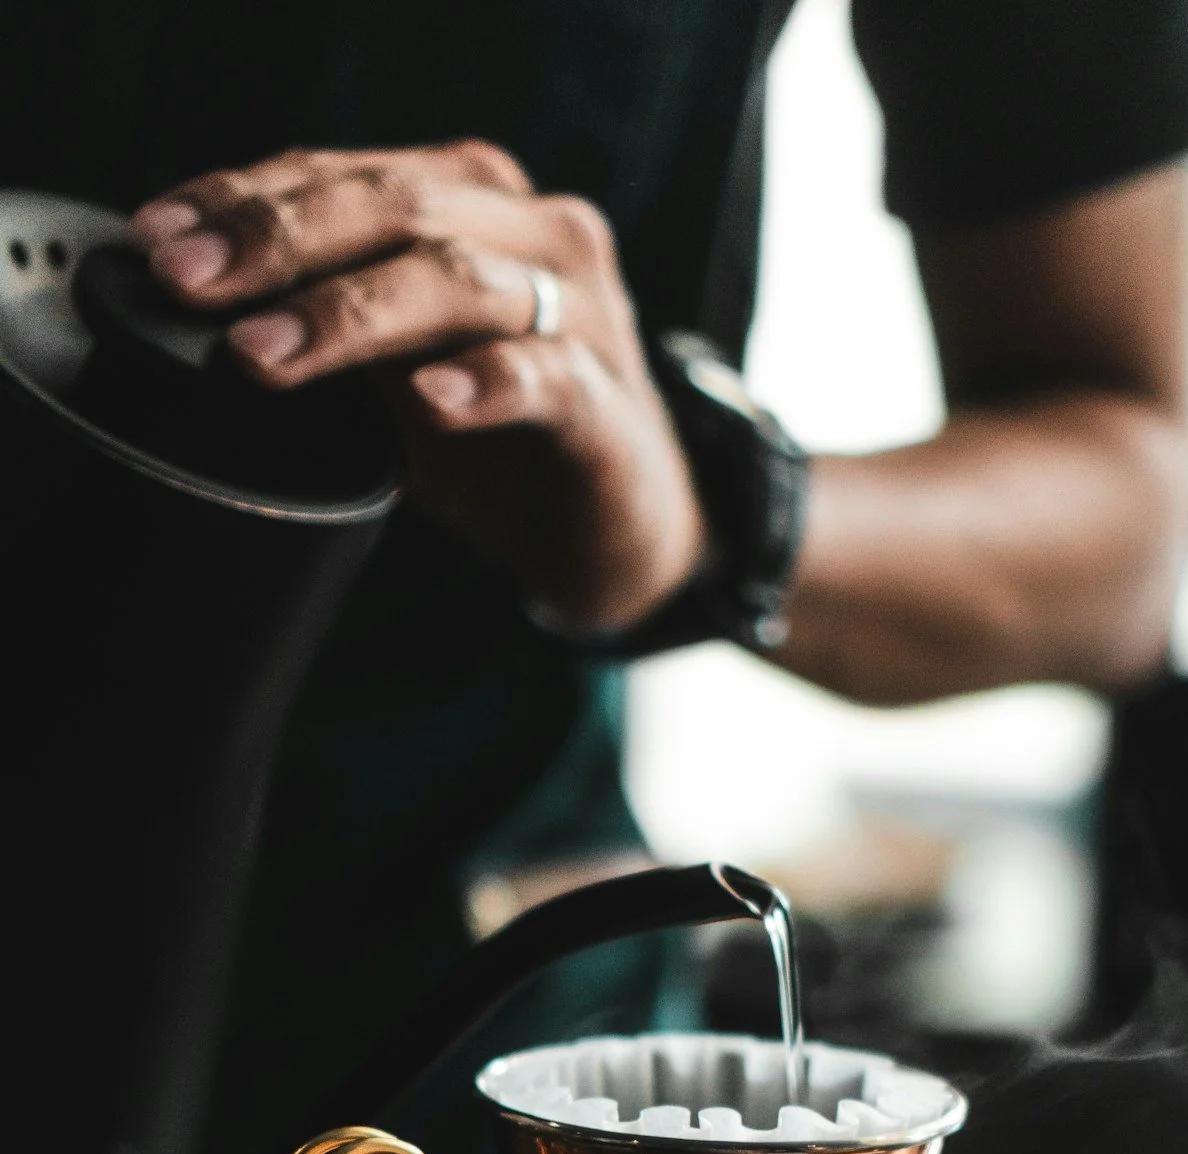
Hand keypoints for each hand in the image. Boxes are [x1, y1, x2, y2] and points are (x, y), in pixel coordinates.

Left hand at [130, 142, 707, 630]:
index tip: (158, 238)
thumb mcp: (395, 363)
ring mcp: (580, 312)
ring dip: (351, 314)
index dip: (246, 198)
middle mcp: (533, 230)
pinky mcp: (606, 402)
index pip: (343, 175)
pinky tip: (432, 399)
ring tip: (268, 354)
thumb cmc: (495, 437)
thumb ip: (324, 318)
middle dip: (279, 242)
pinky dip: (483, 383)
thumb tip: (196, 306)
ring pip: (458, 280)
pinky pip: (543, 379)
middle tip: (191, 283)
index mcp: (473, 198)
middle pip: (395, 206)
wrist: (612, 527)